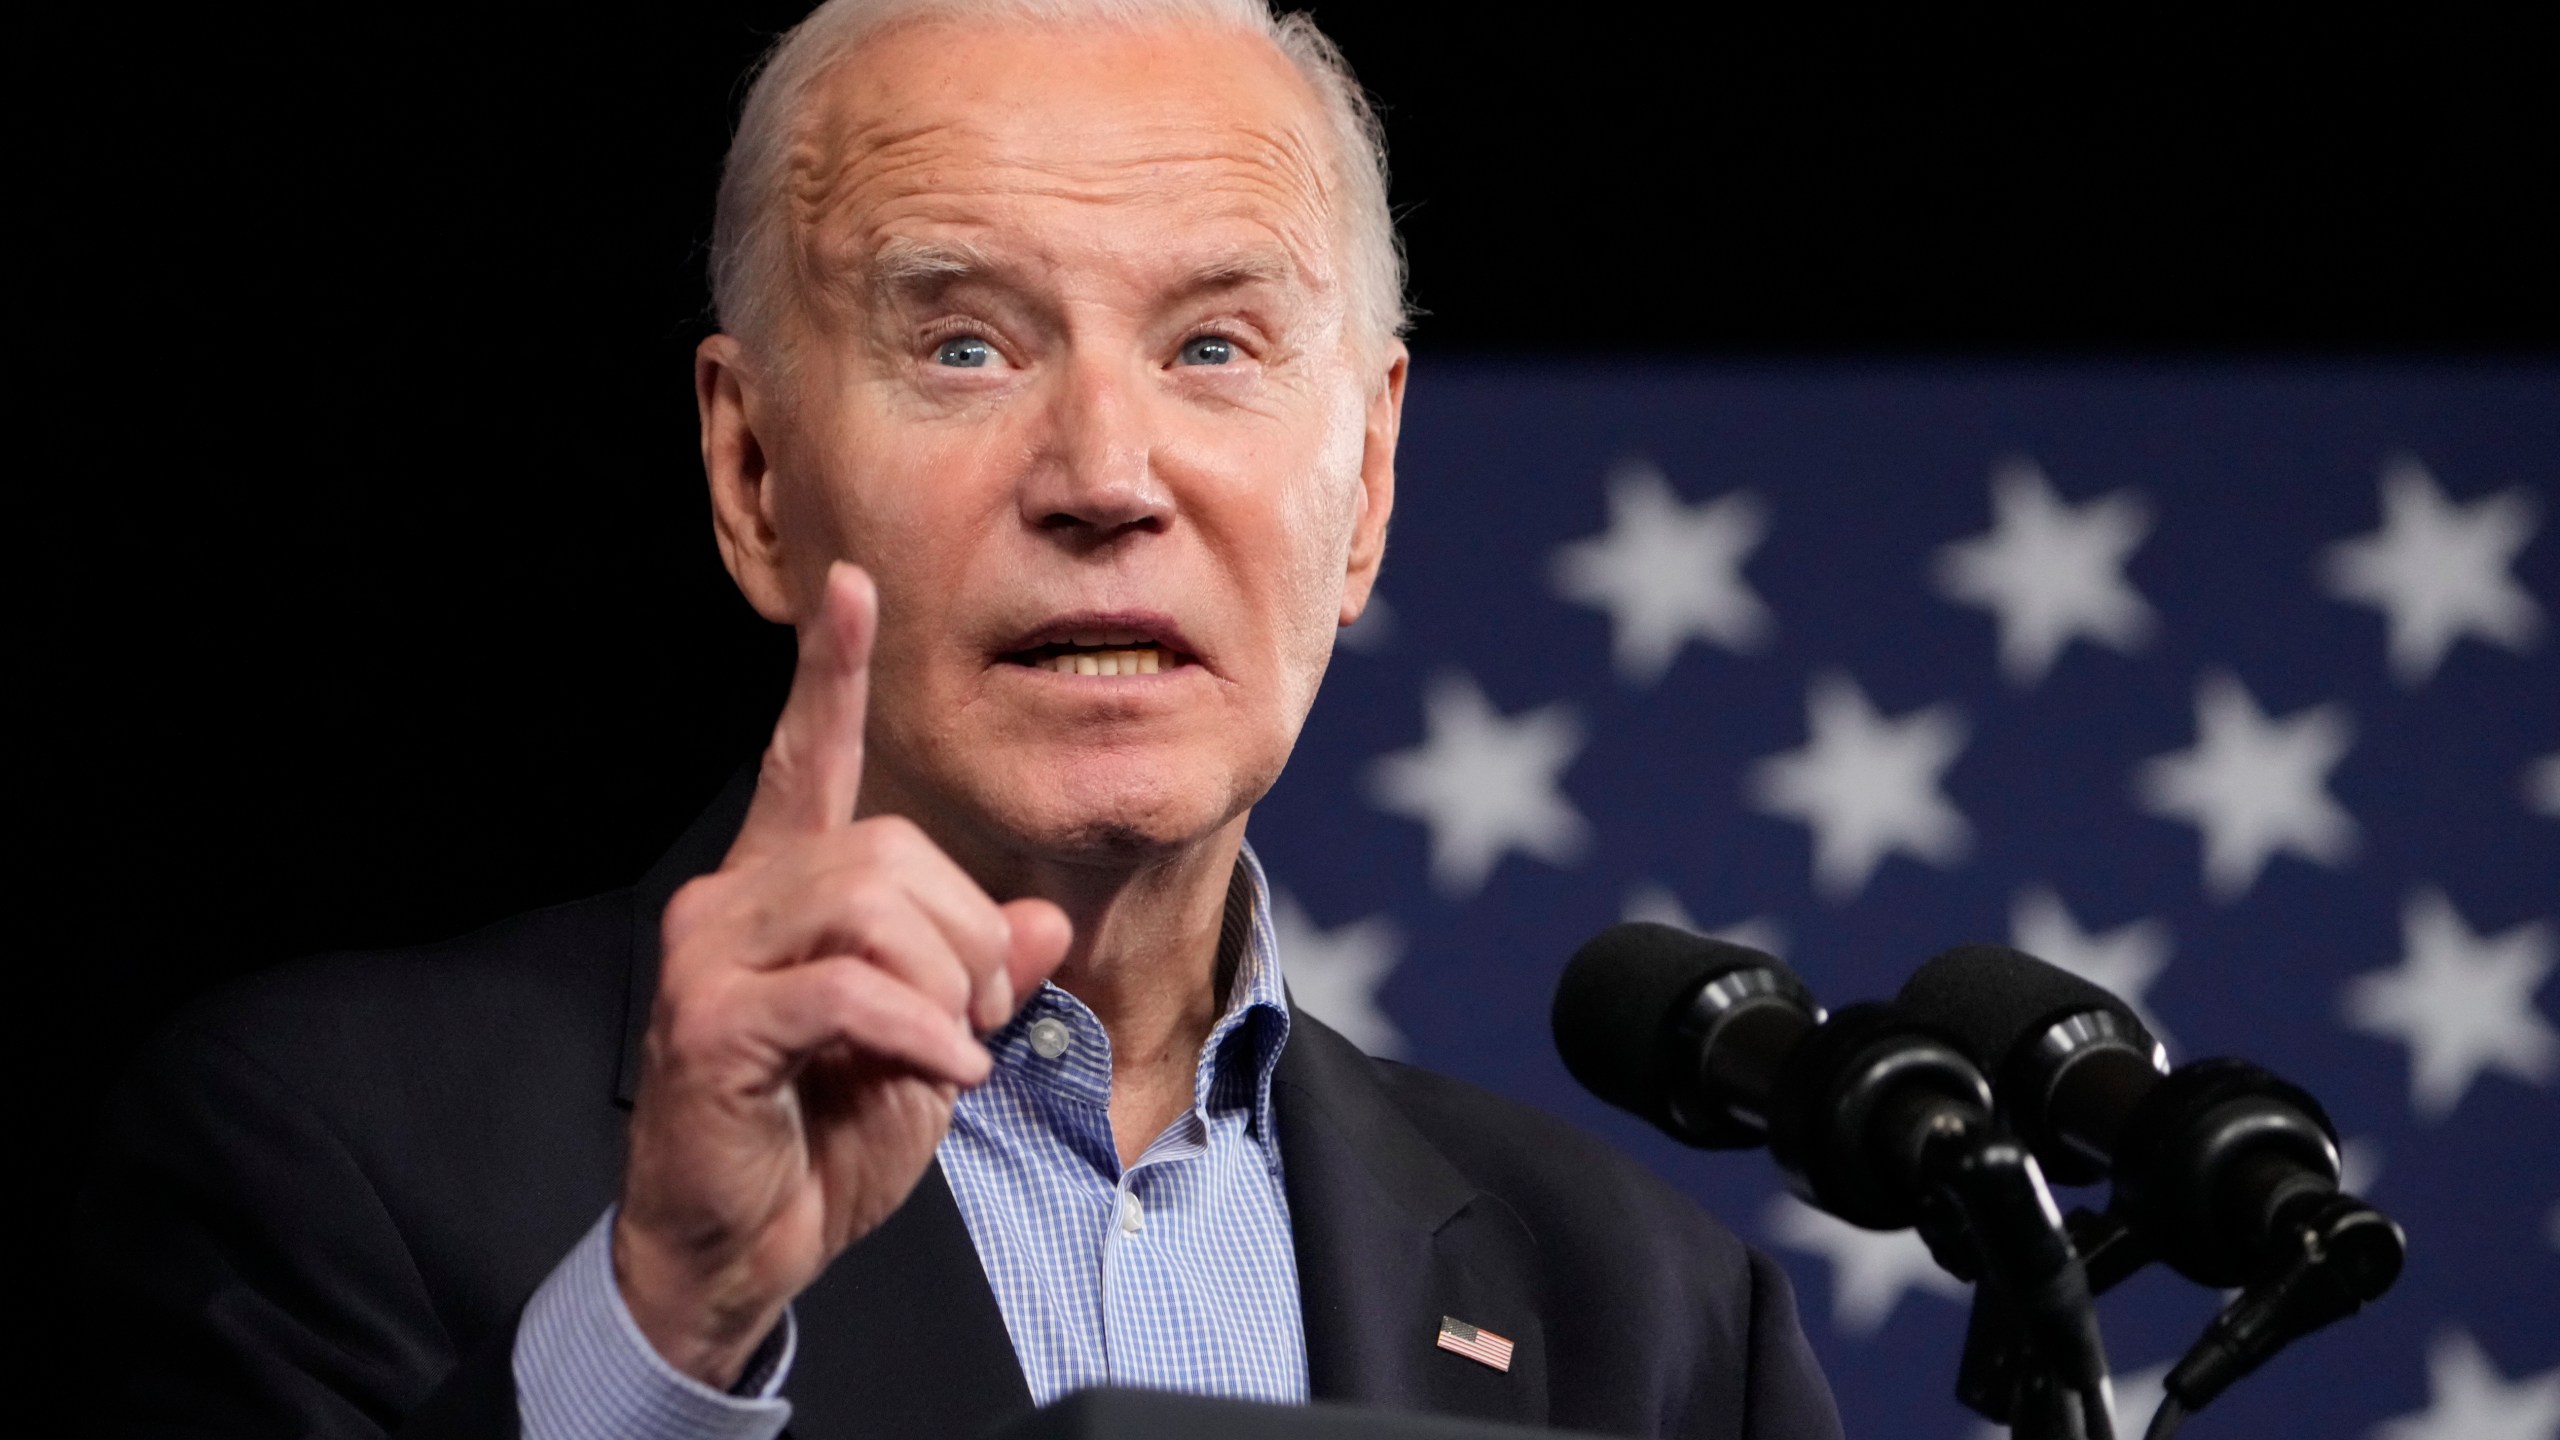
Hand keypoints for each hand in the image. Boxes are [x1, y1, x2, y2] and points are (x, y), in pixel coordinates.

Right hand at [613, 562, 1071, 1386]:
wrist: (734, 1252)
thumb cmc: (820, 1143)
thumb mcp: (930, 1051)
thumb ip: (978, 979)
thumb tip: (1040, 925)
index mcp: (782, 892)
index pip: (806, 761)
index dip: (830, 676)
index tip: (854, 589)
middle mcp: (734, 902)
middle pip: (890, 850)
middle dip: (968, 937)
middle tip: (977, 1021)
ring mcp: (711, 958)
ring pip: (873, 907)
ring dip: (946, 987)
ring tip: (947, 1051)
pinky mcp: (711, 1024)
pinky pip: (849, 989)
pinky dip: (921, 1032)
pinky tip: (943, 1076)